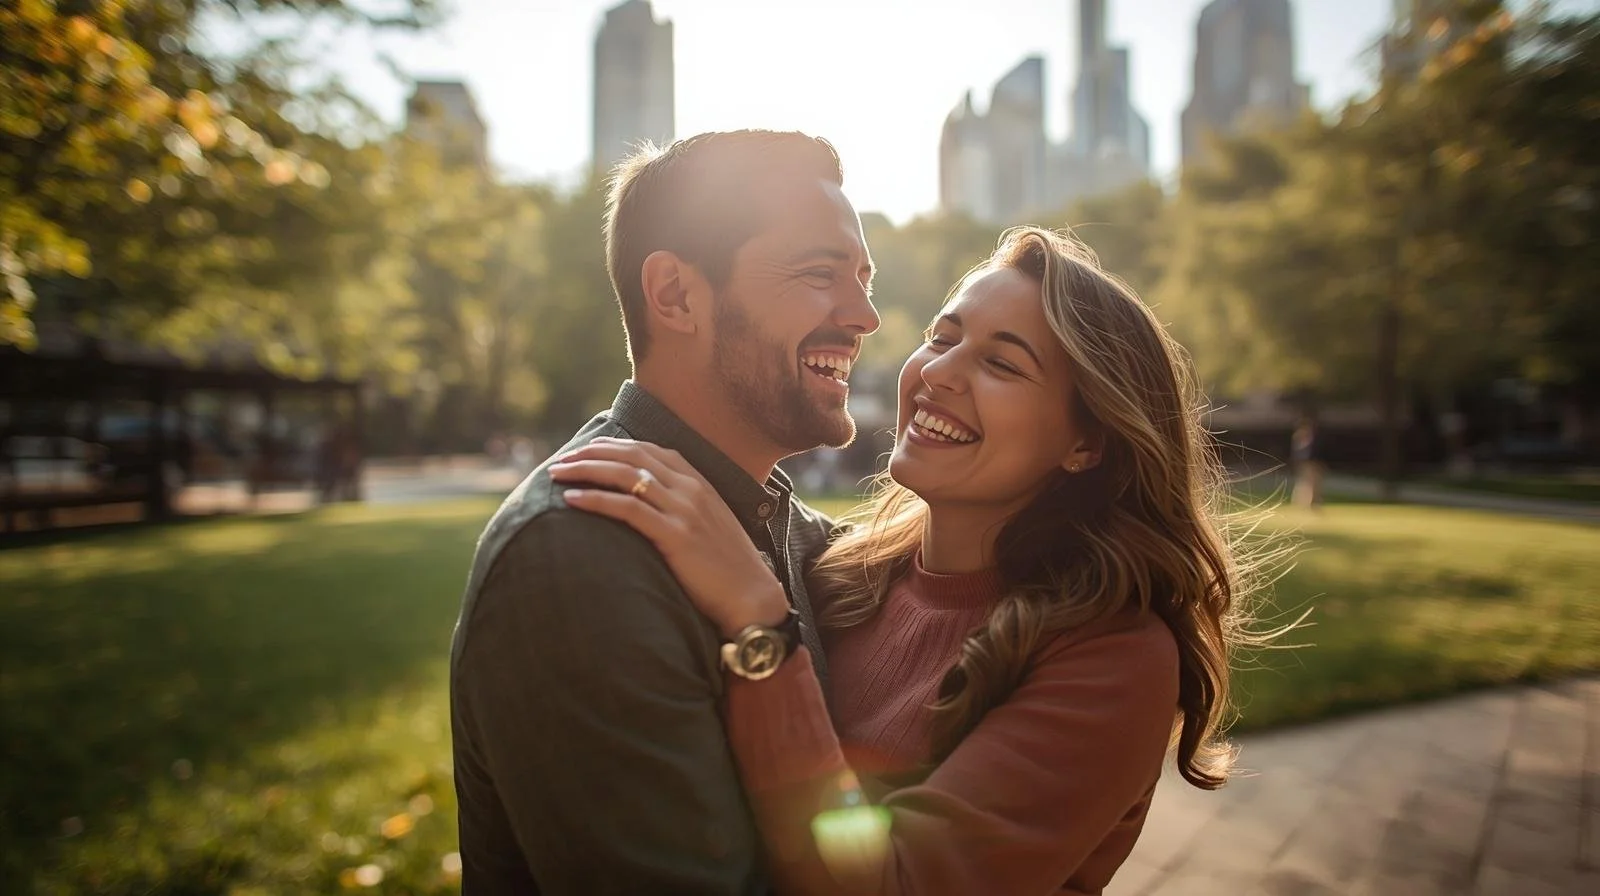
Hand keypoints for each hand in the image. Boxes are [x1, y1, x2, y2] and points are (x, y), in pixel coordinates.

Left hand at [548, 438, 789, 638]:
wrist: (752, 597)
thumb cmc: (728, 569)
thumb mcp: (709, 526)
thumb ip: (683, 509)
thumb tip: (650, 509)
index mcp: (699, 483)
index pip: (650, 451)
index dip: (614, 446)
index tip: (587, 450)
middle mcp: (691, 489)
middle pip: (632, 456)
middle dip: (592, 453)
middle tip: (562, 459)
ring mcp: (684, 510)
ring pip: (626, 476)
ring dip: (586, 470)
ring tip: (557, 474)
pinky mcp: (675, 536)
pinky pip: (627, 509)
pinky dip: (596, 500)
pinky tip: (572, 500)